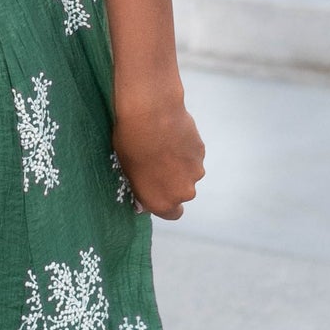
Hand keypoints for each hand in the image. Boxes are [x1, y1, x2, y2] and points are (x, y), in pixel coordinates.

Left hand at [111, 93, 204, 220]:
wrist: (152, 114)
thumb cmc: (131, 145)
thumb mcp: (127, 172)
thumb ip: (140, 191)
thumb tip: (142, 203)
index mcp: (162, 202)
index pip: (171, 214)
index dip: (164, 203)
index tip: (155, 191)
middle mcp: (183, 192)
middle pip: (181, 191)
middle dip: (171, 181)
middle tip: (154, 162)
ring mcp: (196, 171)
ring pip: (188, 172)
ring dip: (179, 164)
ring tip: (162, 145)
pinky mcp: (201, 152)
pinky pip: (192, 155)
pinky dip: (184, 149)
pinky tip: (171, 135)